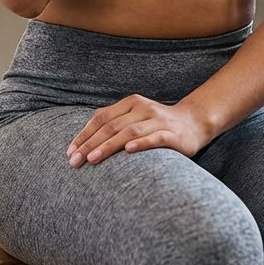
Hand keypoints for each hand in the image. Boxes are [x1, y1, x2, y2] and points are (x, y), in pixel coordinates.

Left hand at [66, 94, 211, 166]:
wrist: (194, 123)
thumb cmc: (157, 124)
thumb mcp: (134, 117)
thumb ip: (113, 121)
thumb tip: (84, 135)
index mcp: (130, 103)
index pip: (101, 118)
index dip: (84, 134)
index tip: (69, 152)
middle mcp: (143, 108)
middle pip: (111, 126)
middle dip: (90, 144)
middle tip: (75, 161)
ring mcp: (158, 120)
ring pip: (129, 132)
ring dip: (108, 146)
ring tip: (93, 159)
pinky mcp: (173, 134)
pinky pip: (155, 138)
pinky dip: (141, 144)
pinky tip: (128, 151)